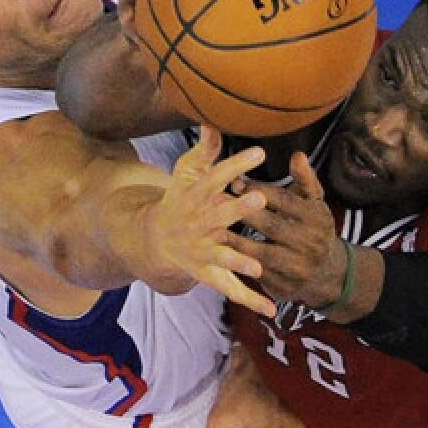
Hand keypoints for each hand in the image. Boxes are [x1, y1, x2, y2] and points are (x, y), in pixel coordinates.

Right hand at [139, 125, 275, 314]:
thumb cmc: (180, 199)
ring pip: (222, 256)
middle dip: (238, 209)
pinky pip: (231, 289)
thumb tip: (214, 118)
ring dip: (239, 260)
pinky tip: (271, 309)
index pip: (218, 176)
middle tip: (260, 200)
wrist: (155, 238)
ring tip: (258, 265)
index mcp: (198, 195)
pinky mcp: (209, 274)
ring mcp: (203, 251)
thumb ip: (205, 149)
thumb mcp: (187, 172)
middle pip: (219, 216)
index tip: (259, 153)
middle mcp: (199, 224)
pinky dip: (250, 300)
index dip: (237, 165)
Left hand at [224, 152, 348, 306]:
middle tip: (216, 202)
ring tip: (214, 230)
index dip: (257, 190)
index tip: (235, 182)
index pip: (283, 200)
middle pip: (270, 225)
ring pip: (261, 252)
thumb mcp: (314, 202)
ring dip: (236, 242)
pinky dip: (240, 264)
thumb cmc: (313, 227)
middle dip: (242, 213)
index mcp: (316, 218)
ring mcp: (298, 267)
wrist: (326, 273)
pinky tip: (222, 254)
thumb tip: (297, 155)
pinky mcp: (286, 287)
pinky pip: (259, 275)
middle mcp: (310, 243)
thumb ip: (304, 178)